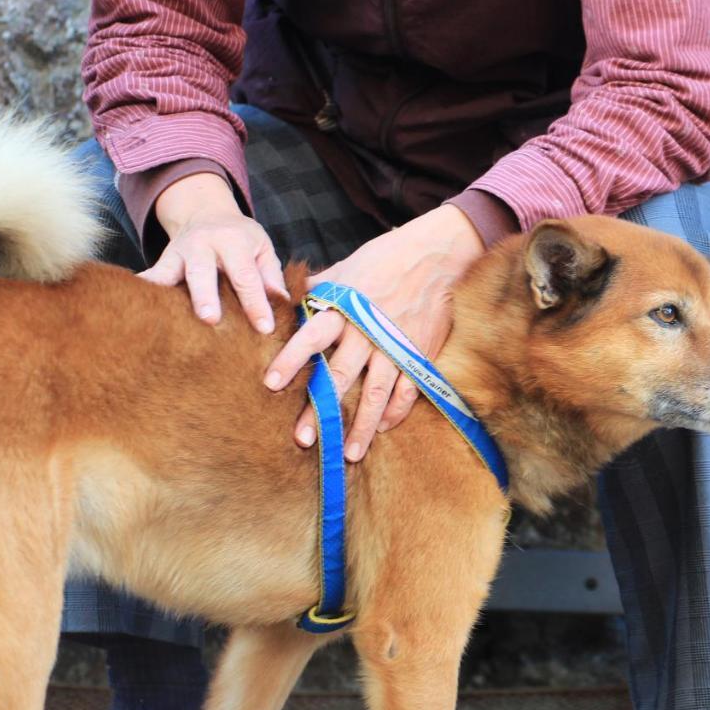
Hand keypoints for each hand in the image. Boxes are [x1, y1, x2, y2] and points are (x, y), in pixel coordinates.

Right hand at [140, 172, 286, 331]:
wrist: (205, 212)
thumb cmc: (241, 238)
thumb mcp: (262, 248)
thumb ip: (272, 276)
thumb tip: (284, 304)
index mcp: (234, 241)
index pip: (247, 276)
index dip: (256, 303)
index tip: (265, 328)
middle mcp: (204, 244)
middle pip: (203, 272)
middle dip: (206, 296)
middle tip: (211, 320)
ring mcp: (179, 251)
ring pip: (171, 272)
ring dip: (170, 295)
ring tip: (166, 319)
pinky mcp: (163, 260)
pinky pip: (152, 275)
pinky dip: (145, 288)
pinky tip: (137, 307)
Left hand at [263, 203, 484, 460]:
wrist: (440, 255)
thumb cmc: (388, 259)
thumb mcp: (347, 267)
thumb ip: (317, 287)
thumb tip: (282, 294)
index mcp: (345, 308)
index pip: (312, 337)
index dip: (292, 359)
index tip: (270, 383)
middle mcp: (368, 331)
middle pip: (340, 376)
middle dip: (321, 409)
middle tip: (304, 439)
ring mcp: (396, 346)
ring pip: (376, 393)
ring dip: (362, 426)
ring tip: (349, 454)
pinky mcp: (420, 354)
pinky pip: (407, 390)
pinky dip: (396, 412)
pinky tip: (383, 429)